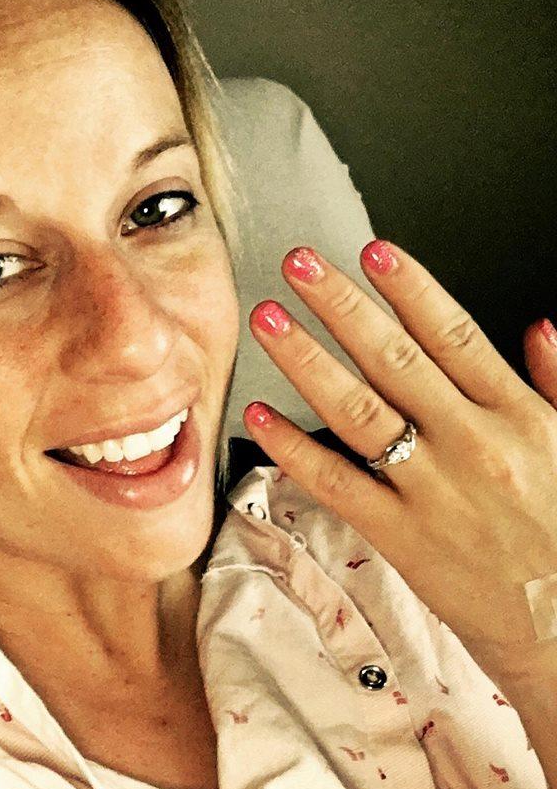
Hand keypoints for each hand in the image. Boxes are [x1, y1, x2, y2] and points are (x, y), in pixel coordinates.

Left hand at [242, 240, 556, 672]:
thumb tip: (540, 327)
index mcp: (517, 417)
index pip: (455, 334)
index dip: (410, 288)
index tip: (373, 251)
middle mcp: (472, 445)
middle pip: (394, 359)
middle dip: (341, 306)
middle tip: (299, 266)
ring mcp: (432, 492)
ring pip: (358, 411)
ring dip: (306, 360)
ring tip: (269, 319)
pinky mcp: (401, 536)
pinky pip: (337, 483)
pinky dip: (294, 447)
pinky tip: (260, 414)